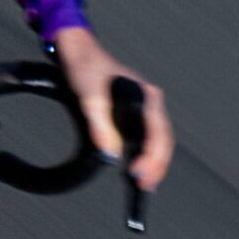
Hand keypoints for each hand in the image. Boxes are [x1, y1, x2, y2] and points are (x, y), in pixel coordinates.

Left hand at [52, 27, 174, 192]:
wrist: (76, 50)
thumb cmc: (84, 70)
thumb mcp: (89, 100)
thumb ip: (100, 127)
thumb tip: (110, 155)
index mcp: (147, 98)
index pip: (159, 137)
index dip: (153, 160)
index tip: (140, 177)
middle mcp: (150, 102)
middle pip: (162, 141)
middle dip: (156, 166)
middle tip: (144, 188)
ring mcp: (143, 106)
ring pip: (155, 139)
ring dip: (152, 161)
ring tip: (142, 184)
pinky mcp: (131, 110)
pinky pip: (144, 135)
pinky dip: (142, 152)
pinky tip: (133, 165)